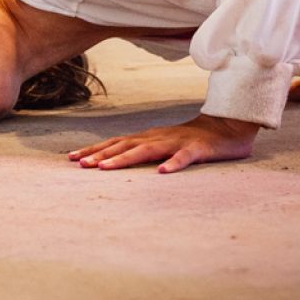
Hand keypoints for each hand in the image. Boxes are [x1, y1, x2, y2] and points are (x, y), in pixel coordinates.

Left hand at [69, 113, 259, 173]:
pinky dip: (173, 164)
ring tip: (105, 168)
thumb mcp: (164, 144)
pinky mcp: (197, 149)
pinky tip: (163, 173)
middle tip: (80, 165)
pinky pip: (184, 158)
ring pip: (148, 150)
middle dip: (101, 154)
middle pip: (125, 145)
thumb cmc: (192, 139)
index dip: (95, 149)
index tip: (72, 158)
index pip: (117, 142)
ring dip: (125, 158)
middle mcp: (159, 137)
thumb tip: (115, 160)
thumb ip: (143, 151)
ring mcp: (177, 142)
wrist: (228, 126)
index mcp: (149, 137)